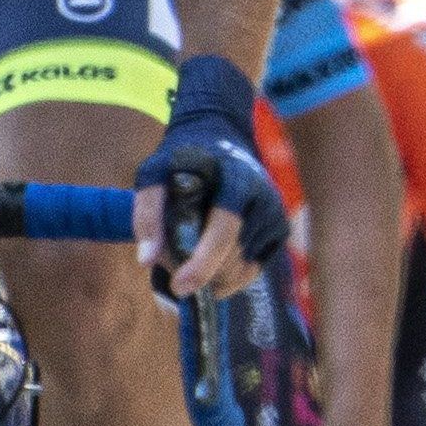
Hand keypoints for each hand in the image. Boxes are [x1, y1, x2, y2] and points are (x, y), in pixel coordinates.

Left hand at [132, 52, 284, 293]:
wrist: (220, 139)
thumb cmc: (182, 159)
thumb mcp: (153, 174)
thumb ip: (147, 214)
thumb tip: (146, 261)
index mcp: (238, 181)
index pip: (225, 229)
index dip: (203, 262)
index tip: (179, 287)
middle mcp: (266, 199)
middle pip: (234, 255)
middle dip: (201, 271)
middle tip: (171, 266)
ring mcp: (277, 216)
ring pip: (243, 268)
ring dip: (212, 275)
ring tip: (188, 258)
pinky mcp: (280, 231)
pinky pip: (254, 270)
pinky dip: (229, 277)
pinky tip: (209, 266)